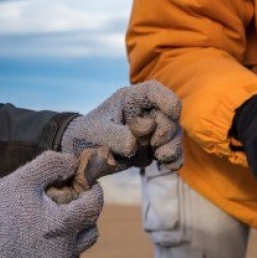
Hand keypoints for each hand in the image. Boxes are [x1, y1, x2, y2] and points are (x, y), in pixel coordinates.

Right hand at [0, 151, 102, 257]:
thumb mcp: (24, 177)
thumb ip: (53, 164)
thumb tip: (75, 163)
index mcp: (61, 226)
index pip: (93, 208)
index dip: (94, 193)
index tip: (89, 185)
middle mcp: (60, 253)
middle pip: (90, 234)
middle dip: (85, 216)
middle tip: (70, 203)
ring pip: (74, 253)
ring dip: (70, 236)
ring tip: (51, 221)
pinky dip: (51, 252)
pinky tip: (34, 239)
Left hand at [60, 81, 182, 170]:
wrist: (81, 154)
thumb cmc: (87, 135)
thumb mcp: (97, 133)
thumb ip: (115, 136)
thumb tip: (135, 144)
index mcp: (131, 100)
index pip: (154, 91)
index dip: (167, 99)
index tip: (173, 113)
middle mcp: (144, 113)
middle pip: (169, 117)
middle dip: (166, 131)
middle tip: (152, 143)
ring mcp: (151, 132)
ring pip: (174, 135)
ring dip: (173, 147)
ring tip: (161, 156)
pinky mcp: (152, 149)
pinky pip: (172, 153)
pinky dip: (174, 159)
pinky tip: (170, 165)